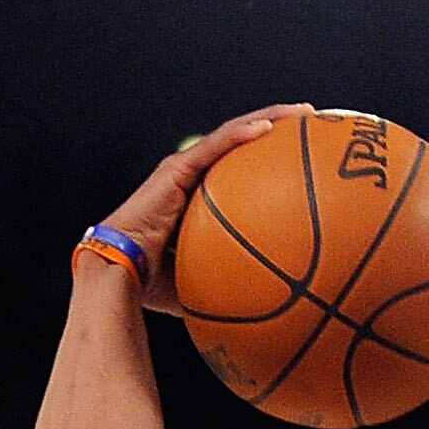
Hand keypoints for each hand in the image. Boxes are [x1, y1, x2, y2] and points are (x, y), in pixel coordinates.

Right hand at [99, 109, 305, 311]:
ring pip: (233, 134)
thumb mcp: (199, 284)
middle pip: (240, 146)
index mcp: (194, 199)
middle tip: (311, 128)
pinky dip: (243, 134)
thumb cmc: (149, 287)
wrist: (117, 275)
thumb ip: (225, 286)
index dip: (267, 164)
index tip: (302, 165)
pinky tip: (271, 128)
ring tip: (304, 114)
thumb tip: (260, 314)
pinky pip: (216, 145)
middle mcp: (189, 177)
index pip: (237, 173)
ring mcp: (182, 169)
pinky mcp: (176, 169)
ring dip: (270, 120)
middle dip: (278, 130)